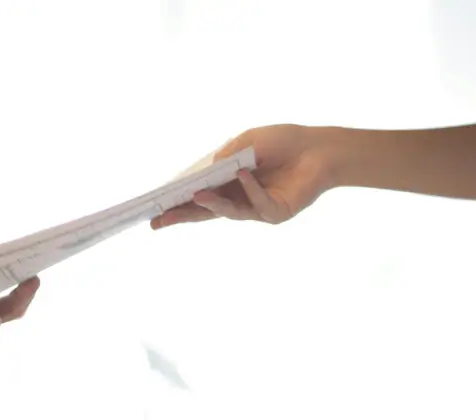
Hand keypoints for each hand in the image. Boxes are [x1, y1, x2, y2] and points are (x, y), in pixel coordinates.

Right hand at [150, 124, 337, 228]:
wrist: (321, 148)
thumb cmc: (284, 142)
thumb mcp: (247, 142)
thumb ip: (225, 157)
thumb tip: (204, 174)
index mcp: (228, 184)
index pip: (198, 197)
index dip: (177, 203)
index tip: (154, 210)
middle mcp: (239, 199)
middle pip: (205, 212)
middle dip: (182, 216)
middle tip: (158, 221)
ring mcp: (257, 209)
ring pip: (229, 211)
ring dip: (212, 203)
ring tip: (196, 195)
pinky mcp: (276, 213)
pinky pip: (258, 203)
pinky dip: (250, 188)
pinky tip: (243, 175)